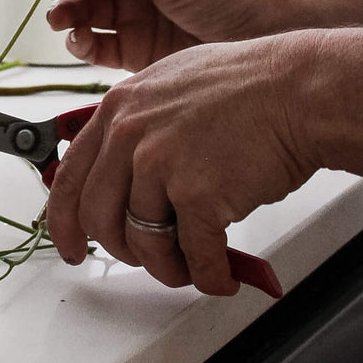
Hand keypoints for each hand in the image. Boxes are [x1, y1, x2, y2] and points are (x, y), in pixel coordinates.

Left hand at [45, 36, 315, 294]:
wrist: (297, 91)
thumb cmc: (246, 87)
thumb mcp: (167, 86)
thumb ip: (136, 123)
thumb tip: (120, 168)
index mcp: (117, 110)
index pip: (69, 178)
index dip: (64, 222)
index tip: (69, 246)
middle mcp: (128, 136)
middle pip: (99, 217)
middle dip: (121, 249)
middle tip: (145, 258)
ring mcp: (160, 165)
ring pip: (143, 242)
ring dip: (167, 266)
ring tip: (188, 267)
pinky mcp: (198, 194)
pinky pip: (194, 255)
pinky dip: (209, 276)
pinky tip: (220, 276)